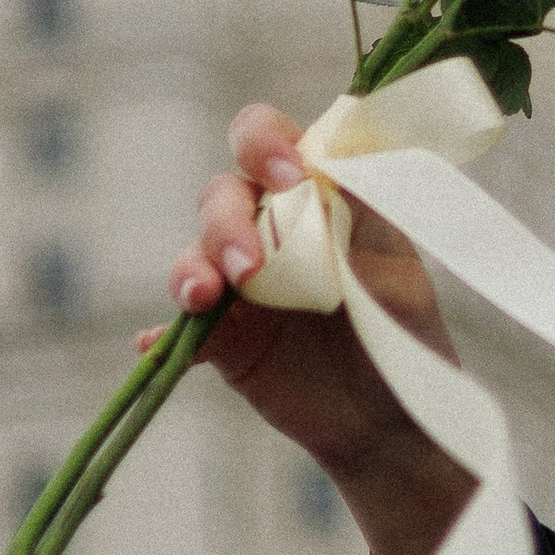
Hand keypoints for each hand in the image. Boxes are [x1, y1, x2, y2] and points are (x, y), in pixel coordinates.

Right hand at [145, 104, 478, 554]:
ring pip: (195, 255)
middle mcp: (266, 228)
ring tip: (204, 297)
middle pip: (222, 196)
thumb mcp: (394, 261)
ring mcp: (238, 282)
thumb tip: (318, 170)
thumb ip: (359, 210)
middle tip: (250, 267)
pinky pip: (178, 329)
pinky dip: (162, 335)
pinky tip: (152, 344)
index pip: (268, 141)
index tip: (289, 177)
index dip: (265, 145)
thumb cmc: (401, 323)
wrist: (391, 414)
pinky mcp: (220, 337)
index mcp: (310, 193)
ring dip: (192, 270)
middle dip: (227, 223)